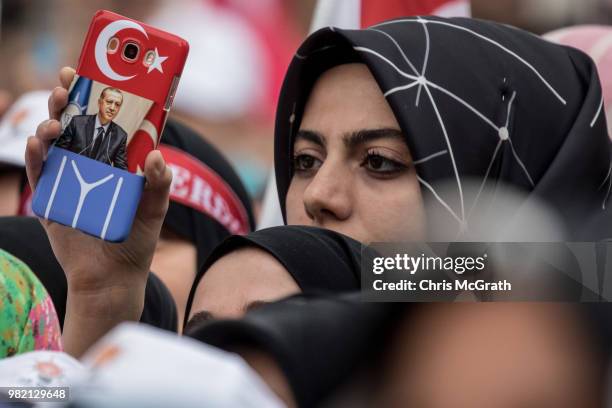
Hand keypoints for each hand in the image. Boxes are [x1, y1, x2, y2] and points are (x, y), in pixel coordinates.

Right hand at [25, 67, 172, 356]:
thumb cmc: (136, 241)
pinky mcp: (50, 197)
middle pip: (75, 123)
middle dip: (67, 100)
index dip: (98, 95)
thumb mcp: (154, 211)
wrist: (110, 278)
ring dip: (49, 125)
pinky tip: (39, 143)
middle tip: (64, 84)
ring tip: (53, 122)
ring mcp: (68, 178)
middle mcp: (91, 164)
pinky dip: (36, 156)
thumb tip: (155, 155)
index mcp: (116, 161)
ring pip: (54, 142)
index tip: (92, 72)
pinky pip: (39, 171)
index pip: (107, 120)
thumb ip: (159, 185)